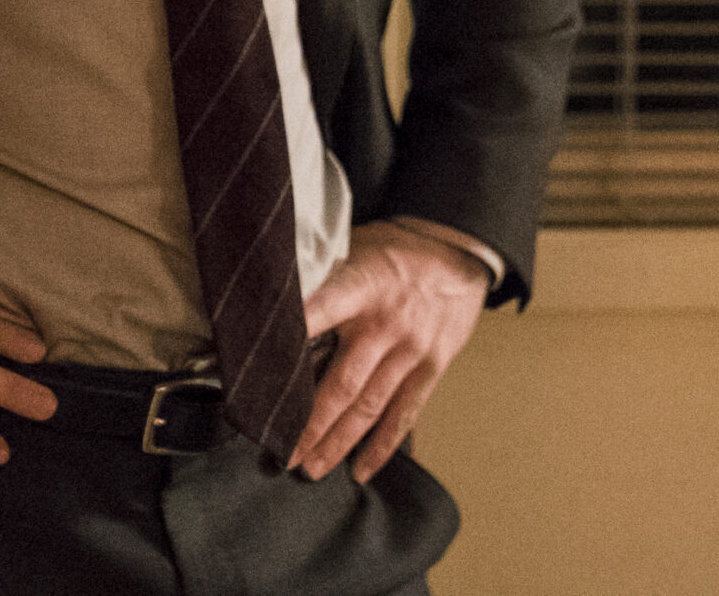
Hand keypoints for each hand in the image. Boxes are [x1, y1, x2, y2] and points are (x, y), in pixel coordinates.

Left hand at [291, 221, 489, 482]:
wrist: (457, 250)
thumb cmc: (396, 249)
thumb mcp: (355, 248)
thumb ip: (324, 281)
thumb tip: (277, 309)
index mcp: (360, 287)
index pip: (319, 314)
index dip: (292, 340)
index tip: (261, 372)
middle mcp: (385, 325)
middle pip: (342, 384)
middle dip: (310, 424)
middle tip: (283, 453)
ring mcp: (411, 350)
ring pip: (370, 408)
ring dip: (338, 442)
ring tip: (312, 468)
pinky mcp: (432, 367)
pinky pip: (405, 413)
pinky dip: (383, 446)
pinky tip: (361, 469)